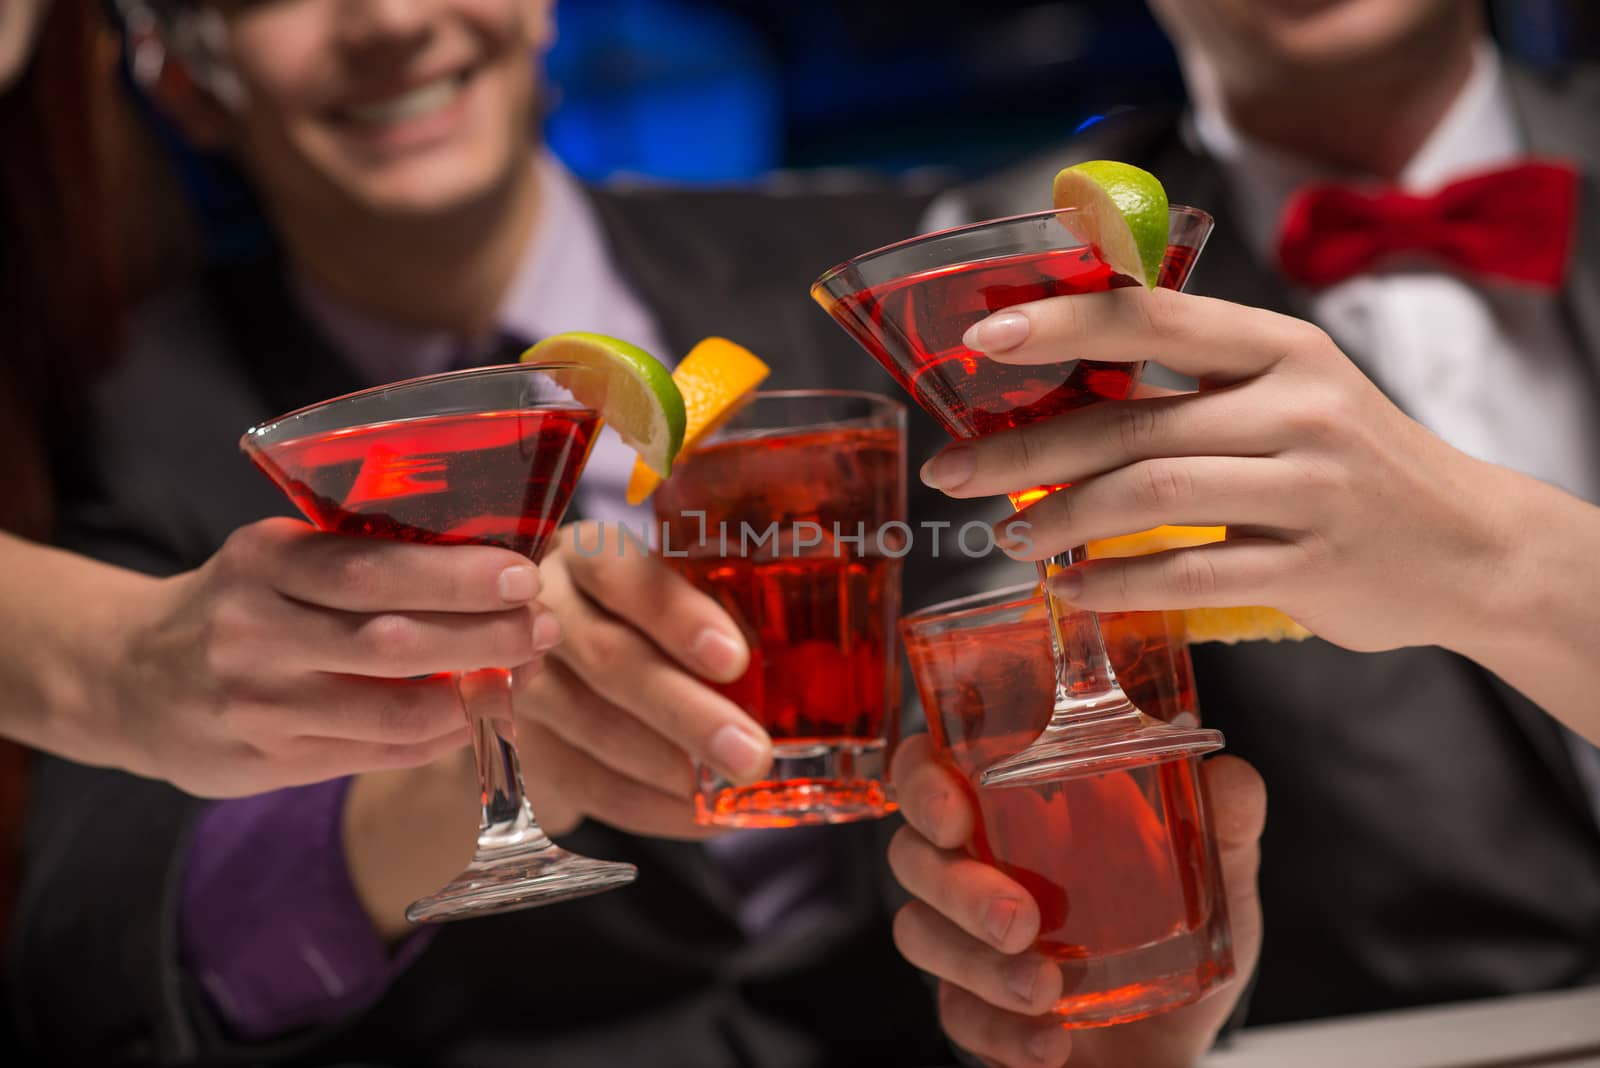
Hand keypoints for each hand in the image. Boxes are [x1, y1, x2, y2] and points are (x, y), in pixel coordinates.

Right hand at [111, 517, 558, 796]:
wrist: (125, 677)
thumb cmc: (237, 603)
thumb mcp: (276, 557)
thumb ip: (359, 558)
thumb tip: (493, 558)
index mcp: (265, 561)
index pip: (374, 569)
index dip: (457, 578)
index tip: (522, 576)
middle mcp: (256, 632)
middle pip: (392, 640)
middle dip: (483, 636)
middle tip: (542, 627)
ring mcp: (260, 705)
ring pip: (391, 709)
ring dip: (471, 695)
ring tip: (522, 673)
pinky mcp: (267, 761)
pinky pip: (375, 753)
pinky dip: (437, 735)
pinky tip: (473, 715)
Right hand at [342, 519, 771, 939]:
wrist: (557, 665)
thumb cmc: (644, 619)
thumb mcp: (673, 594)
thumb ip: (722, 611)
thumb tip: (807, 673)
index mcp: (587, 554)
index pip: (624, 573)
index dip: (679, 617)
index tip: (736, 659)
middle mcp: (539, 608)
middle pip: (609, 659)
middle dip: (686, 712)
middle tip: (752, 753)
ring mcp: (512, 678)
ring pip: (589, 726)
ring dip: (667, 767)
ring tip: (731, 790)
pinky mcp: (511, 744)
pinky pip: (580, 781)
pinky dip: (648, 806)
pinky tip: (703, 817)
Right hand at [887, 734, 1264, 1067]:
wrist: (1177, 1030)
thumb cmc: (1174, 927)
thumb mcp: (1214, 875)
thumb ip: (1224, 825)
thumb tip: (1233, 780)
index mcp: (1009, 810)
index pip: (929, 771)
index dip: (921, 781)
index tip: (955, 809)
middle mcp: (971, 866)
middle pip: (912, 855)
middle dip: (955, 887)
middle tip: (1019, 918)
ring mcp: (965, 941)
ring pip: (919, 934)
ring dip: (978, 965)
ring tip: (1046, 987)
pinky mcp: (973, 1009)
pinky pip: (956, 1014)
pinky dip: (1000, 1031)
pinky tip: (1049, 1042)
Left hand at [916, 288, 1520, 654]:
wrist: (1470, 545)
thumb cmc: (1351, 463)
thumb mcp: (1289, 392)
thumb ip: (1191, 384)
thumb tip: (1051, 391)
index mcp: (1281, 348)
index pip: (1154, 318)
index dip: (1062, 325)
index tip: (983, 342)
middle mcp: (1297, 408)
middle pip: (1132, 421)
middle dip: (1024, 449)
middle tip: (951, 471)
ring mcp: (1307, 489)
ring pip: (1151, 494)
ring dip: (1061, 518)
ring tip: (1008, 535)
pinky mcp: (1309, 567)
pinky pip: (1188, 573)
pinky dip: (1115, 584)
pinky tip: (1071, 590)